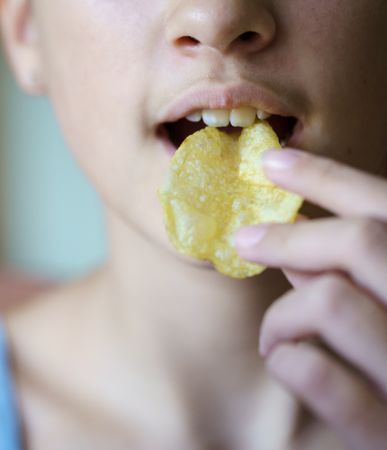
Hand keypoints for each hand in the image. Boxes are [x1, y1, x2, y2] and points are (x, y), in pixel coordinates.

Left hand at [235, 148, 386, 449]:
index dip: (328, 177)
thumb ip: (362, 280)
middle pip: (363, 242)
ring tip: (275, 337)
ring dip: (283, 313)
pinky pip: (316, 372)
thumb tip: (300, 253)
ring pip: (329, 299)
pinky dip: (286, 359)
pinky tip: (284, 364)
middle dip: (290, 236)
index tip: (271, 162)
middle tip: (244, 240)